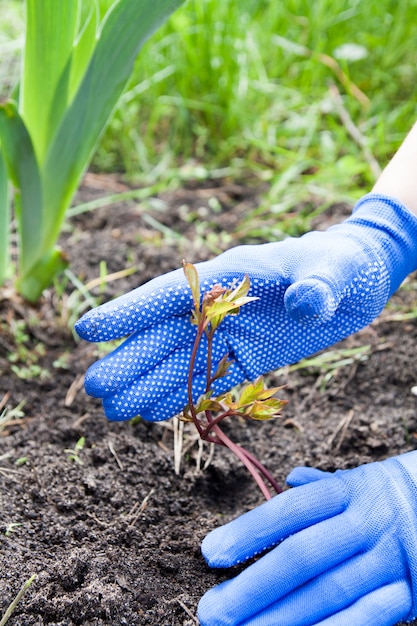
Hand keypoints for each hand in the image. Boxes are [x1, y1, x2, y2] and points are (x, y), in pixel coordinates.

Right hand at [75, 194, 416, 420]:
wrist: (358, 278)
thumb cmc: (344, 263)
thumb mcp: (337, 270)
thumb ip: (320, 285)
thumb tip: (308, 304)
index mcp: (231, 276)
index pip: (171, 294)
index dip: (129, 312)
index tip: (88, 329)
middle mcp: (221, 306)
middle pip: (165, 335)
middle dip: (129, 361)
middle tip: (95, 390)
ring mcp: (232, 333)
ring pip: (179, 361)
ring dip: (146, 384)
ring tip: (114, 412)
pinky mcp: (248, 356)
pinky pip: (207, 378)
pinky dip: (181, 394)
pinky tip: (155, 412)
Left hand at [198, 451, 416, 625]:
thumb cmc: (382, 499)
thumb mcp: (354, 481)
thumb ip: (318, 487)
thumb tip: (287, 479)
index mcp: (347, 491)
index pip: (291, 510)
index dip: (250, 531)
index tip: (210, 553)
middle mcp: (365, 523)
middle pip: (303, 557)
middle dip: (254, 587)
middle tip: (212, 611)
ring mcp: (388, 560)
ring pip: (330, 594)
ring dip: (282, 619)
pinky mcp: (407, 593)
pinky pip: (365, 620)